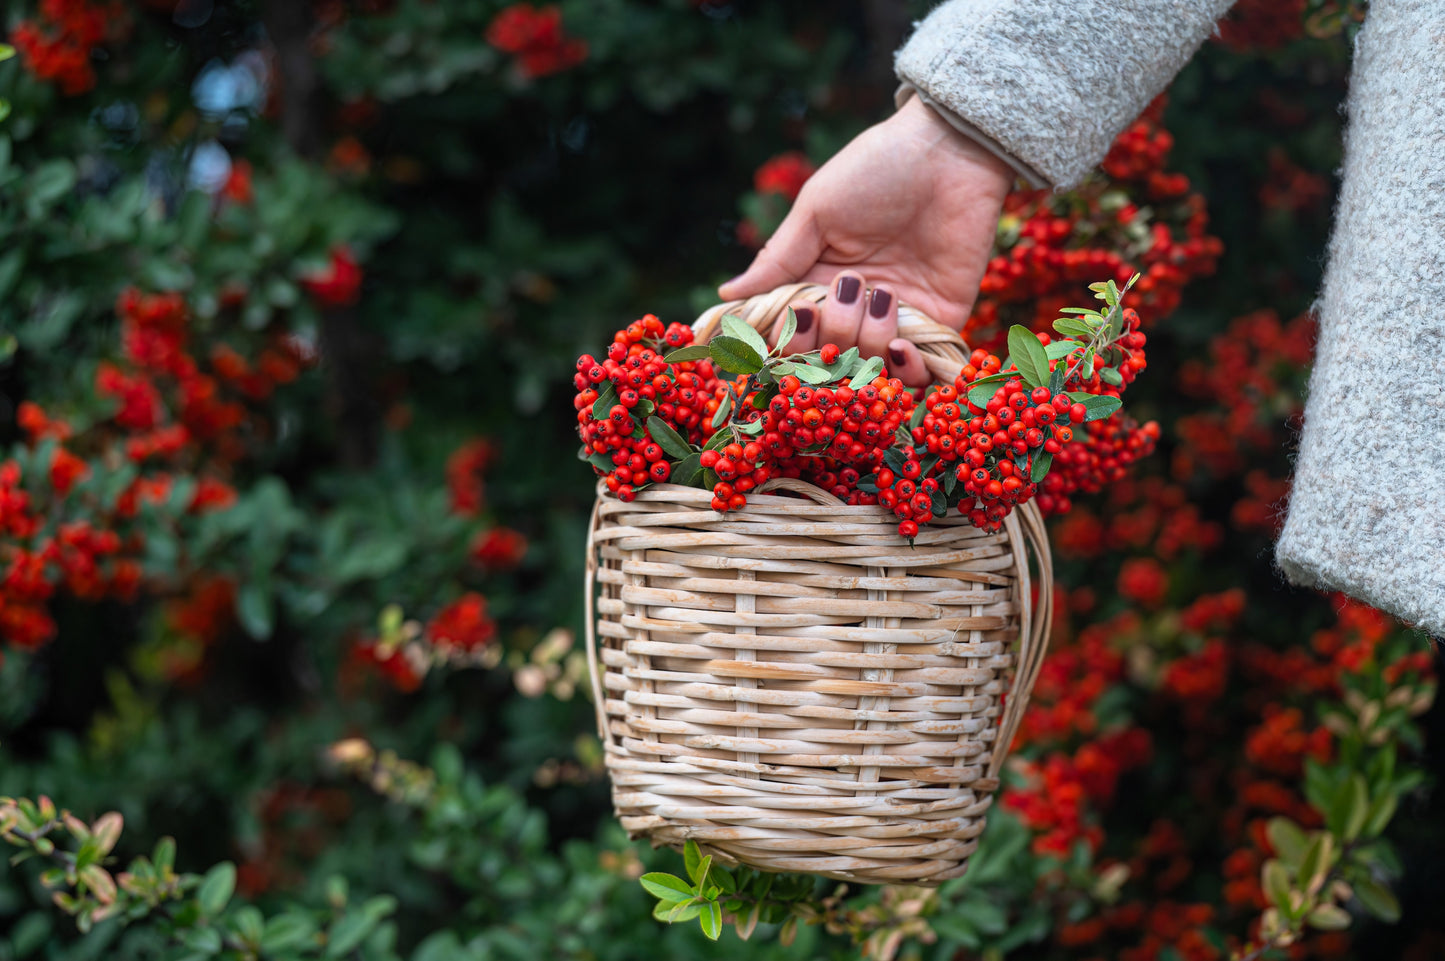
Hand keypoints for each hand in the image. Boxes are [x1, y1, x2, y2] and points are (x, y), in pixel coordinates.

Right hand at [719, 96, 1013, 384]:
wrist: (949, 150)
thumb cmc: (876, 168)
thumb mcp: (816, 210)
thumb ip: (778, 259)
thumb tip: (727, 296)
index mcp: (818, 281)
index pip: (792, 333)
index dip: (789, 337)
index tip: (797, 315)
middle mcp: (855, 308)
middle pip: (828, 357)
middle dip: (831, 333)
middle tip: (845, 289)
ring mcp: (898, 318)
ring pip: (870, 368)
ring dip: (868, 339)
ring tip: (882, 295)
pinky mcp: (941, 321)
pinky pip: (921, 372)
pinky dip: (907, 372)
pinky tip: (900, 345)